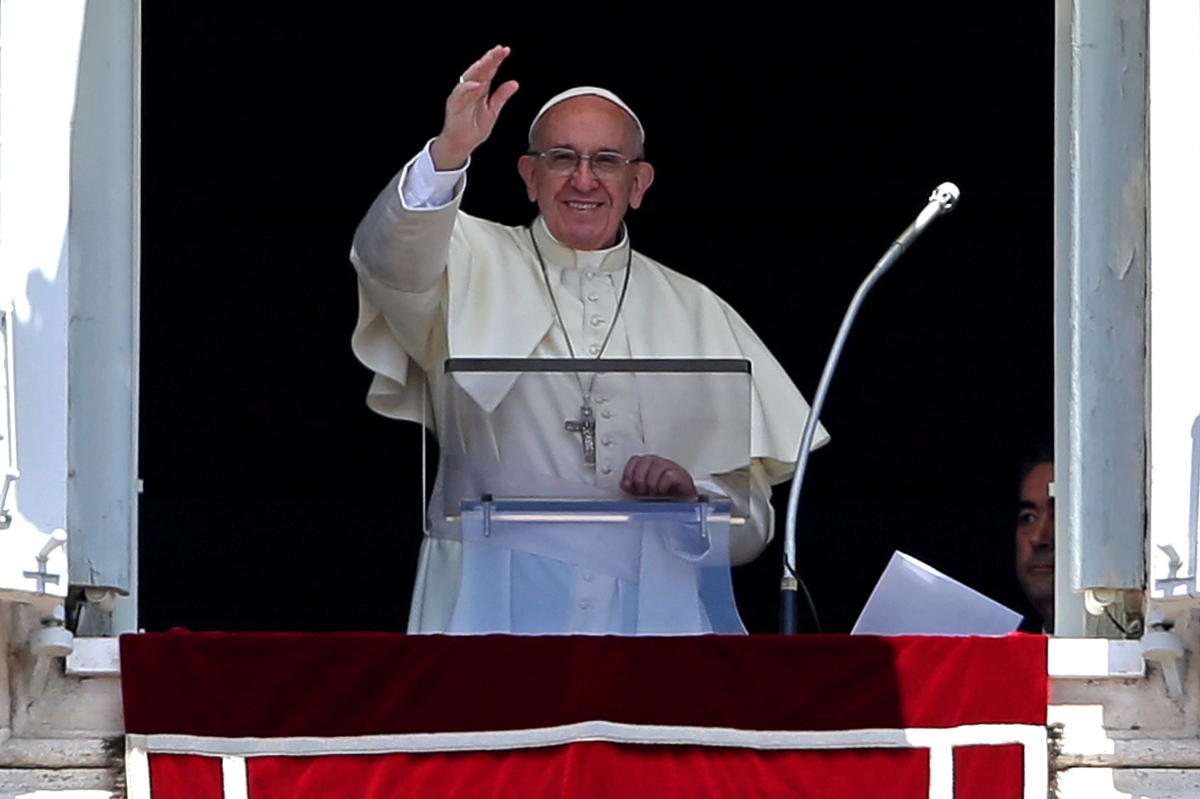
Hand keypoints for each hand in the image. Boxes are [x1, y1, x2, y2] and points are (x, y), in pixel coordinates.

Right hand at [429, 45, 518, 170]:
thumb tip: (515, 83)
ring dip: (478, 68)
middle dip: (489, 59)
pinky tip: (476, 84)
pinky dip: (467, 88)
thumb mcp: (493, 111)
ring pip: (469, 77)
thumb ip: (502, 96)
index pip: (489, 70)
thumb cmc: (474, 127)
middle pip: (480, 70)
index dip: (496, 60)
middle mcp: (470, 89)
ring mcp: (461, 96)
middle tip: (498, 50)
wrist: (462, 144)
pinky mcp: (454, 105)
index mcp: (481, 88)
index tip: (505, 50)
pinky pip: (460, 94)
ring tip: (489, 60)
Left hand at [621, 455, 696, 497]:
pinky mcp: (678, 473)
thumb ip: (632, 486)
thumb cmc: (664, 492)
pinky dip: (663, 486)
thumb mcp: (644, 490)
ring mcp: (668, 466)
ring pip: (655, 469)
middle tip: (643, 490)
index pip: (634, 460)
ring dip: (652, 484)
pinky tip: (663, 490)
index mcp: (647, 464)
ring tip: (654, 492)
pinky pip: (667, 476)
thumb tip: (623, 484)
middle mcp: (657, 462)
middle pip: (643, 462)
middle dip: (640, 479)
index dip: (629, 472)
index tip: (628, 484)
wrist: (683, 497)